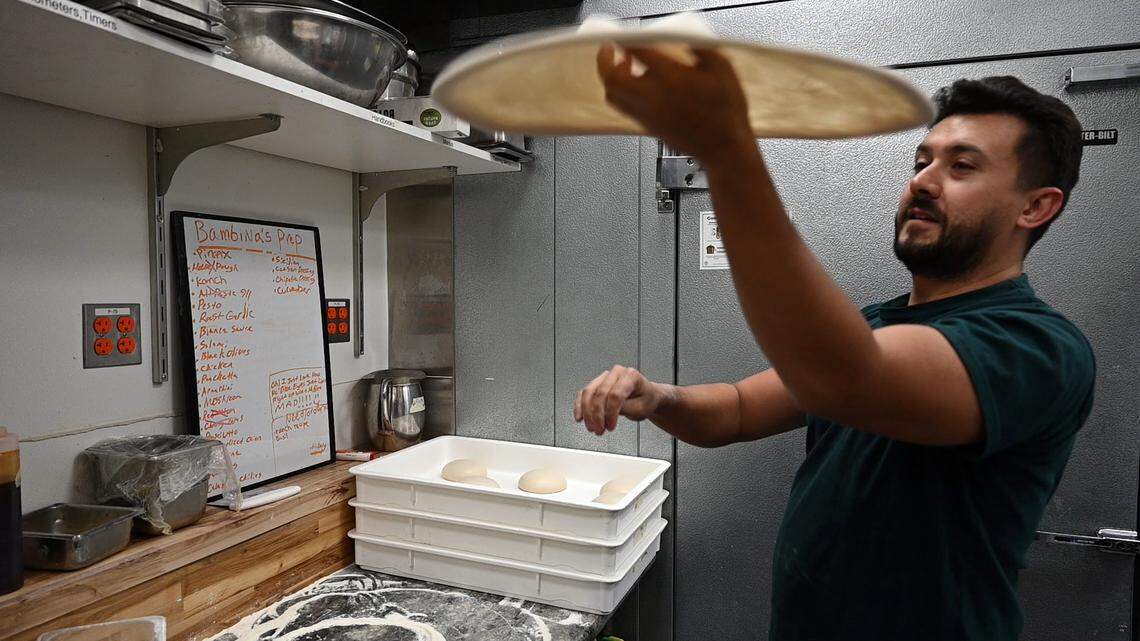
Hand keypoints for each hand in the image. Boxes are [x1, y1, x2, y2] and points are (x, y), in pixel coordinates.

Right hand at [574, 365, 667, 435]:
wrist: (646, 396)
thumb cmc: (646, 400)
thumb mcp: (641, 408)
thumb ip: (624, 409)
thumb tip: (607, 413)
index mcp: (631, 375)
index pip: (615, 394)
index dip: (611, 413)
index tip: (610, 426)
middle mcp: (616, 373)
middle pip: (600, 393)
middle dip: (597, 415)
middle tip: (599, 430)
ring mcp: (605, 377)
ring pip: (589, 392)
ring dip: (587, 413)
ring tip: (591, 427)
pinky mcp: (597, 383)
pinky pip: (584, 393)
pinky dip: (580, 406)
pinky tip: (579, 417)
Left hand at [596, 42, 752, 162]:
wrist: (723, 147)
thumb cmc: (726, 111)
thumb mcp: (722, 69)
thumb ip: (700, 49)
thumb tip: (684, 38)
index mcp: (672, 78)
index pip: (638, 53)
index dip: (627, 40)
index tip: (625, 35)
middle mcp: (654, 97)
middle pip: (612, 78)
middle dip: (605, 60)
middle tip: (609, 49)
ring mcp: (648, 114)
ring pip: (613, 95)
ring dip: (610, 78)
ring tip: (621, 66)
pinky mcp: (648, 126)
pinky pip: (624, 108)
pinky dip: (621, 93)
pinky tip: (636, 85)